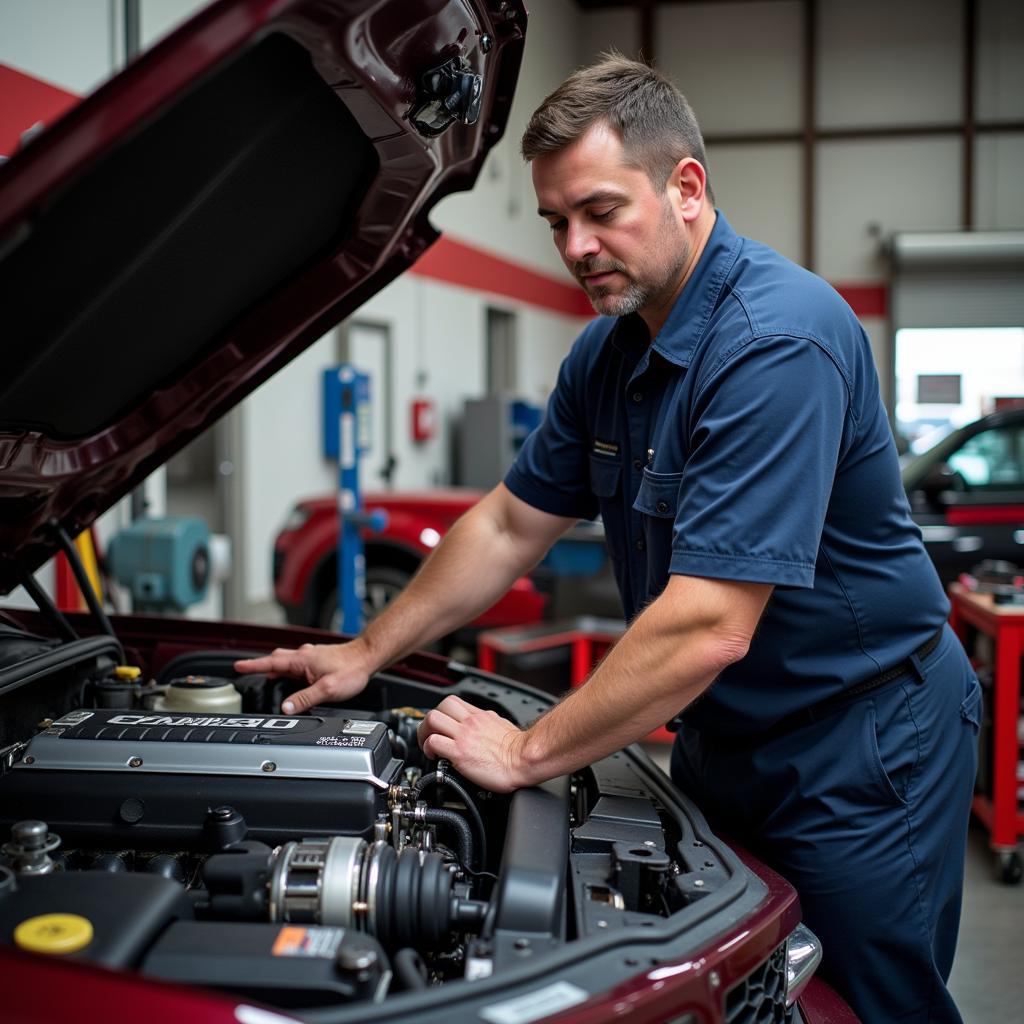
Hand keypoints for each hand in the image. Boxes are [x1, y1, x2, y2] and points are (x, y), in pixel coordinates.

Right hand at [234, 642, 372, 713]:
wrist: (368, 657)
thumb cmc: (351, 669)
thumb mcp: (327, 689)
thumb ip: (304, 699)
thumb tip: (285, 708)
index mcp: (302, 659)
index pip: (270, 663)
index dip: (252, 665)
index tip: (237, 667)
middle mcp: (304, 655)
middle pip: (276, 660)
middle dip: (262, 667)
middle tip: (249, 673)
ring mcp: (311, 656)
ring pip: (286, 661)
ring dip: (276, 669)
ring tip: (270, 682)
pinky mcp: (318, 659)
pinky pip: (297, 663)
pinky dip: (289, 670)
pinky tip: (294, 680)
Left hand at [417, 695, 532, 792]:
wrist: (524, 759)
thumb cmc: (518, 749)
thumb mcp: (502, 725)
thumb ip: (489, 723)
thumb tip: (484, 724)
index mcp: (480, 716)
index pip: (454, 704)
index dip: (443, 715)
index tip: (441, 728)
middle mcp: (470, 722)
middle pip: (440, 706)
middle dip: (429, 721)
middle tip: (429, 734)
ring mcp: (464, 736)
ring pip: (433, 719)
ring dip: (425, 732)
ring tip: (427, 745)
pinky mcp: (460, 752)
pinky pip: (434, 742)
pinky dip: (428, 748)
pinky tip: (434, 757)